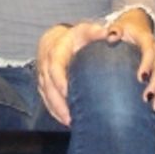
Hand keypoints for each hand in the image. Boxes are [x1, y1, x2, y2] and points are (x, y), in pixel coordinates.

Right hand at [36, 12, 154, 126]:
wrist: (56, 38)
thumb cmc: (76, 36)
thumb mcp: (86, 30)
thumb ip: (98, 32)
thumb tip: (112, 34)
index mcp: (56, 50)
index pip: (54, 66)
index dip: (59, 80)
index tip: (68, 93)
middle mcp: (45, 63)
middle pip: (48, 86)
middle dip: (58, 103)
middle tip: (70, 118)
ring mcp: (42, 75)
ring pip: (45, 95)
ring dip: (56, 110)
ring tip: (70, 123)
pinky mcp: (43, 85)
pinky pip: (46, 99)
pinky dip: (54, 111)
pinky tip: (66, 121)